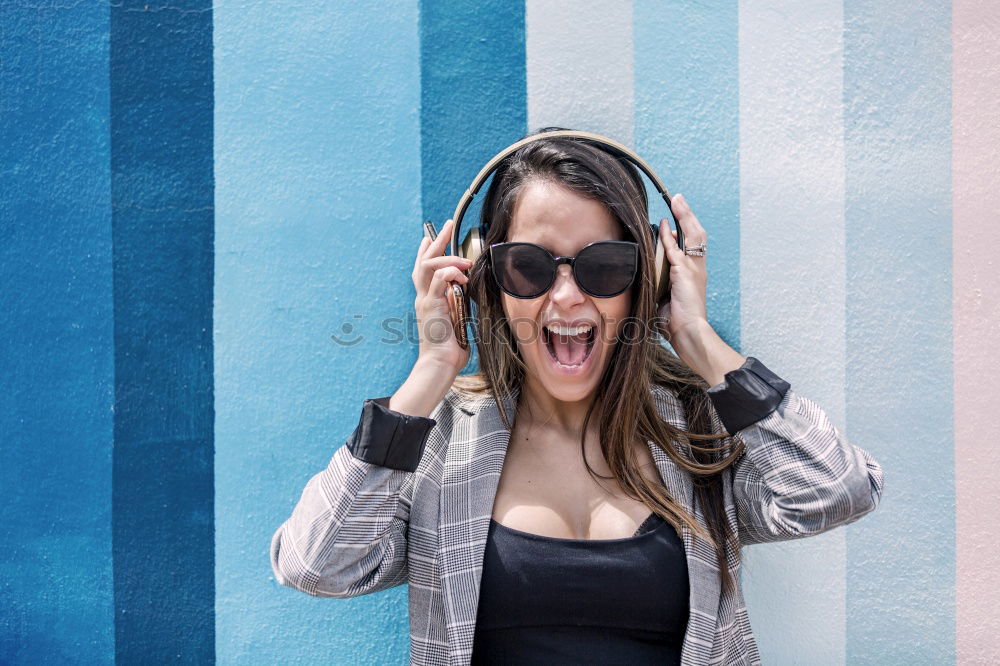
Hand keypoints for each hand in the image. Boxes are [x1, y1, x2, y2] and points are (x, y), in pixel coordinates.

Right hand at [412, 218, 471, 373]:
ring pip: (428, 266)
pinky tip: (462, 276)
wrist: (440, 364)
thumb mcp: (455, 319)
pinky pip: (438, 279)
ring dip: (447, 257)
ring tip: (464, 260)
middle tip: (448, 225)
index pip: (423, 269)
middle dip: (437, 240)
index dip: (428, 251)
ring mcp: (425, 301)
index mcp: (428, 300)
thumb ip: (455, 304)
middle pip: (423, 261)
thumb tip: (462, 290)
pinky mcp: (431, 306)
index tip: (434, 236)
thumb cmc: (450, 348)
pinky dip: (450, 272)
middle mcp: (423, 298)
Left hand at [656, 193, 708, 341]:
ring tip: (677, 201)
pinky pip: (675, 250)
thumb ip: (660, 284)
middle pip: (697, 233)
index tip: (676, 215)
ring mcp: (692, 269)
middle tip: (678, 199)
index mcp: (694, 272)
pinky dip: (669, 236)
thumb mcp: (666, 298)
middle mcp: (697, 267)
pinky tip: (663, 225)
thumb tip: (645, 279)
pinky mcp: (684, 274)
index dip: (686, 226)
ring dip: (684, 216)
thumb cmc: (676, 321)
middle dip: (687, 214)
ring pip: (692, 235)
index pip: (692, 243)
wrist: (688, 332)